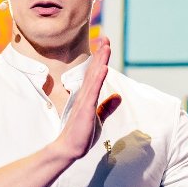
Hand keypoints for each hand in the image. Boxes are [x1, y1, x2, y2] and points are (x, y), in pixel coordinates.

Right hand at [53, 37, 121, 159]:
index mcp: (88, 96)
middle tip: (105, 38)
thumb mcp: (98, 117)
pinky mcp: (86, 110)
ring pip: (94, 77)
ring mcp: (85, 101)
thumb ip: (107, 107)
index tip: (105, 44)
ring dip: (100, 62)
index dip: (101, 59)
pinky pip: (93, 92)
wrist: (69, 148)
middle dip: (100, 54)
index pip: (96, 74)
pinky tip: (104, 68)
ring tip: (105, 47)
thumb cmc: (82, 133)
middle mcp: (85, 95)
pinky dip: (99, 79)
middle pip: (94, 70)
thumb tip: (118, 96)